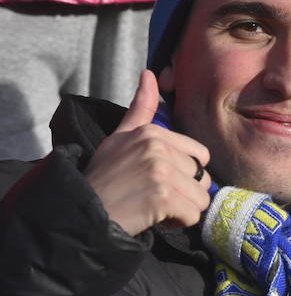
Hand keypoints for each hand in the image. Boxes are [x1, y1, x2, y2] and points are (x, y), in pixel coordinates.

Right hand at [84, 70, 212, 236]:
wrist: (83, 211)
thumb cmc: (105, 177)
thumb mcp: (119, 137)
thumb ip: (141, 109)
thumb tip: (149, 73)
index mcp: (152, 132)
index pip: (200, 157)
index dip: (184, 174)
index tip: (157, 179)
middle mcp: (157, 147)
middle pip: (203, 178)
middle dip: (184, 193)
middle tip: (154, 196)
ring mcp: (160, 170)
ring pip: (201, 198)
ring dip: (182, 210)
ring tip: (153, 207)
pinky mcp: (163, 196)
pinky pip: (193, 215)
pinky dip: (177, 222)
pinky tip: (154, 217)